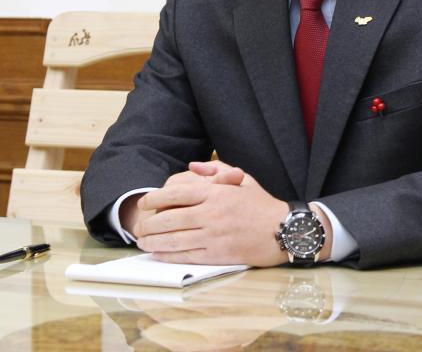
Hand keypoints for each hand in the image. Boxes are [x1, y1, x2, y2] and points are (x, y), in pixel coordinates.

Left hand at [133, 162, 289, 266]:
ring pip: (176, 239)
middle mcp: (212, 213)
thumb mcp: (242, 178)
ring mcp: (214, 235)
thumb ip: (216, 170)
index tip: (144, 202)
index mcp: (217, 192)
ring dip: (155, 242)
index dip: (157, 198)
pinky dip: (170, 256)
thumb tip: (192, 166)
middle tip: (138, 227)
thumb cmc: (261, 203)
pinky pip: (188, 255)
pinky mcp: (219, 254)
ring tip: (142, 242)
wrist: (283, 229)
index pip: (179, 193)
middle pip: (172, 218)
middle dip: (151, 223)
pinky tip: (159, 254)